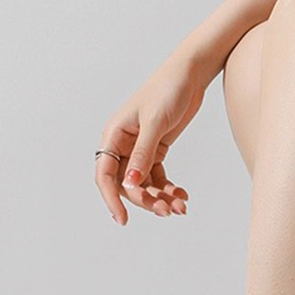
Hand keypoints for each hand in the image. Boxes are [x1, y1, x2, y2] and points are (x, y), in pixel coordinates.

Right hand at [94, 51, 208, 224]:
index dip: (111, 199)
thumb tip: (131, 184)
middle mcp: (123, 144)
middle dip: (146, 200)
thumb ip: (143, 154)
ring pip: (144, 184)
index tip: (123, 219)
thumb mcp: (155, 123)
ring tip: (180, 206)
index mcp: (113, 135)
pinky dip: (168, 189)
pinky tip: (182, 196)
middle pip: (127, 184)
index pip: (105, 174)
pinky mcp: (156, 150)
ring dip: (160, 198)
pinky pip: (158, 178)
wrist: (190, 75)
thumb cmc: (168, 89)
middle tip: (167, 211)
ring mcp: (139, 149)